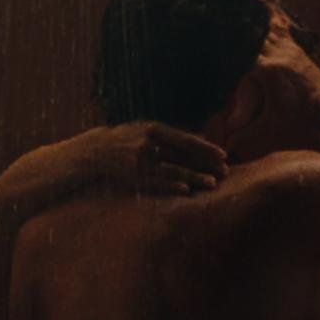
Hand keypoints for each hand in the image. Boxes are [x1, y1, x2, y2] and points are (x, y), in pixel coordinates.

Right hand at [82, 121, 228, 195]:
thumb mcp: (145, 130)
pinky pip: (156, 182)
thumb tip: (201, 136)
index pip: (185, 139)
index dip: (206, 147)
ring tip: (212, 183)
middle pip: (183, 154)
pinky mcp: (132, 176)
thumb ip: (172, 134)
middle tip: (226, 171)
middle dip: (206, 163)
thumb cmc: (125, 140)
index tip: (224, 155)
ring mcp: (139, 160)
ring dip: (195, 177)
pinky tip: (186, 190)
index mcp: (152, 128)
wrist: (93, 151)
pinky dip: (172, 185)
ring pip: (173, 169)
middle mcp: (147, 142)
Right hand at [228, 0, 319, 152]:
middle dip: (235, 19)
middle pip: (252, 31)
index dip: (227, 40)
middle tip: (216, 2)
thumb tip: (223, 151)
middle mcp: (277, 54)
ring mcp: (287, 49)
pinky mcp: (294, 47)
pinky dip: (269, 13)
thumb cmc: (298, 119)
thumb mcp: (270, 127)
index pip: (242, 50)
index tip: (209, 29)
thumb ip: (246, 137)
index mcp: (268, 71)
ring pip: (266, 24)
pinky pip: (279, 25)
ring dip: (251, 9)